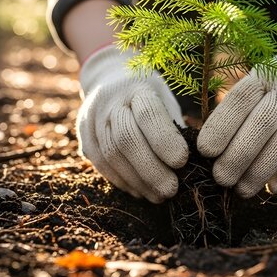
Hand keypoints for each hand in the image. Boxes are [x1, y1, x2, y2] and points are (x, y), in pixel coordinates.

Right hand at [76, 46, 188, 202]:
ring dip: (137, 181)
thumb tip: (192, 162)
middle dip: (151, 169)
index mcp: (136, 88)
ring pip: (111, 156)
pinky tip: (140, 191)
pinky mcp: (84, 137)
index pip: (148, 114)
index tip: (182, 161)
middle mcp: (110, 102)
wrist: (109, 80)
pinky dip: (123, 182)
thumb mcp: (165, 99)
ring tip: (159, 196)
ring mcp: (92, 120)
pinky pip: (101, 164)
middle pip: (126, 139)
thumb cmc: (149, 95)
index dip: (164, 140)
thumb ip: (174, 126)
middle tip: (172, 190)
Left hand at [197, 32, 276, 197]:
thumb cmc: (274, 87)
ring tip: (242, 190)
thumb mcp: (255, 85)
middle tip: (220, 178)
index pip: (240, 99)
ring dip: (261, 170)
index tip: (204, 151)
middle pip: (263, 123)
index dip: (221, 125)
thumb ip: (235, 111)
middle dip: (238, 155)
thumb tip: (206, 151)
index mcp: (263, 75)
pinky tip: (271, 188)